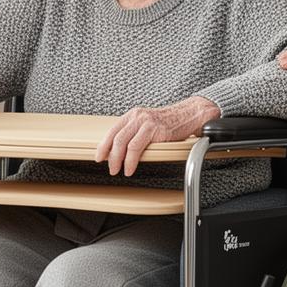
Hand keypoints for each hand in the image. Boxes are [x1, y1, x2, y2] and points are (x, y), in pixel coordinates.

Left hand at [94, 96, 219, 176]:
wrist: (188, 116)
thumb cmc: (169, 123)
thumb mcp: (147, 125)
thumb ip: (134, 133)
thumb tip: (121, 151)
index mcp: (132, 115)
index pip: (112, 131)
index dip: (103, 146)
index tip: (99, 157)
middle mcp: (137, 117)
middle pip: (116, 138)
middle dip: (110, 156)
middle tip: (110, 168)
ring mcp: (145, 122)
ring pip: (123, 142)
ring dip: (118, 159)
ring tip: (118, 170)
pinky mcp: (155, 130)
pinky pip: (136, 147)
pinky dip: (131, 160)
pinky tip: (130, 168)